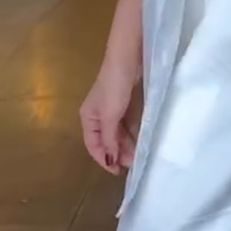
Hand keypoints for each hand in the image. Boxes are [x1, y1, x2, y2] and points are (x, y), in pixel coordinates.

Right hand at [80, 59, 142, 174]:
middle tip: (134, 164)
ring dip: (128, 146)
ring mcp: (113, 110)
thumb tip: (108, 160)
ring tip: (139, 156)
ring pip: (119, 134)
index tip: (118, 171)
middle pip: (107, 141)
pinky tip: (142, 142)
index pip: (93, 145)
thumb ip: (110, 139)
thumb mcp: (110, 115)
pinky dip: (134, 134)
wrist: (129, 58)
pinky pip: (129, 125)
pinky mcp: (127, 104)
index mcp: (89, 118)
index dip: (104, 159)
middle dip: (119, 154)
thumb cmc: (115, 86)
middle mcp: (99, 116)